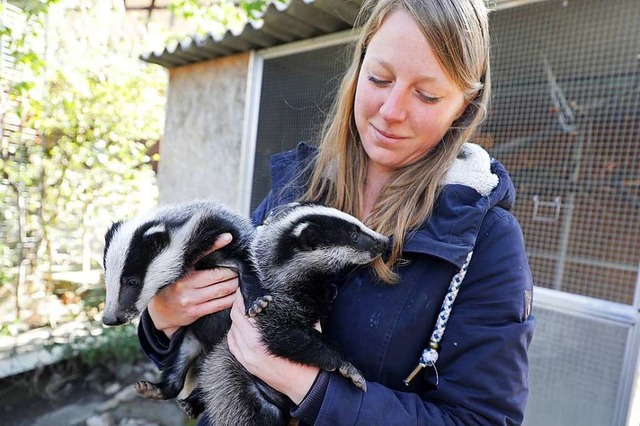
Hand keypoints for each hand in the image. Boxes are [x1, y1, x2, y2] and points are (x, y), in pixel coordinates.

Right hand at [148, 233, 238, 337]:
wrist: (159, 312)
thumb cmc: (173, 287)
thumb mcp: (179, 272)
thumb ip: (193, 262)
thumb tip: (213, 245)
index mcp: (181, 272)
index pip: (200, 255)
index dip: (215, 245)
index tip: (228, 238)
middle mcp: (185, 286)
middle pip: (217, 276)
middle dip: (233, 272)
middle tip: (242, 267)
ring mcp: (190, 300)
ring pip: (221, 290)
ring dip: (235, 285)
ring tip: (242, 279)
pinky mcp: (195, 312)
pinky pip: (219, 305)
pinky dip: (231, 299)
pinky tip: (237, 296)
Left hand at [227, 290, 319, 404]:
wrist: (305, 385)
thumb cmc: (305, 358)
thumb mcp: (304, 332)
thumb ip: (295, 315)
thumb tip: (292, 297)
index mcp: (260, 339)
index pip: (242, 312)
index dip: (241, 298)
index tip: (244, 289)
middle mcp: (249, 348)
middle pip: (235, 320)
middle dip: (238, 306)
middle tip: (243, 296)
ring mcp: (246, 358)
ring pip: (231, 332)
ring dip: (236, 320)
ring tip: (244, 310)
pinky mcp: (247, 365)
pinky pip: (232, 345)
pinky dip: (233, 334)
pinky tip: (240, 328)